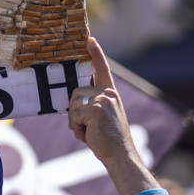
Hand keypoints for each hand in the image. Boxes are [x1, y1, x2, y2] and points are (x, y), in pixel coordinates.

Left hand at [67, 37, 138, 164]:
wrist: (121, 155)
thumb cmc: (109, 138)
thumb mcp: (104, 115)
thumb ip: (94, 103)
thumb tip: (75, 98)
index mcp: (111, 93)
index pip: (102, 69)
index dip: (95, 53)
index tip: (89, 39)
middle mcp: (108, 93)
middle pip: (76, 93)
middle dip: (75, 112)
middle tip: (87, 127)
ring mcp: (102, 100)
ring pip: (72, 105)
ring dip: (75, 122)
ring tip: (89, 132)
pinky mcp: (94, 110)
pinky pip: (73, 117)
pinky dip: (77, 130)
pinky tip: (89, 136)